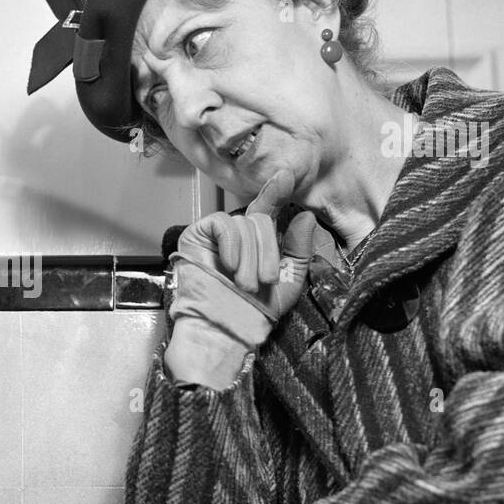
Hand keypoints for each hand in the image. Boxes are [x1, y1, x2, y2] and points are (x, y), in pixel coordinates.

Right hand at [170, 169, 318, 349]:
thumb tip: (306, 215)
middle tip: (261, 281)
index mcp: (258, 242)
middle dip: (267, 251)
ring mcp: (216, 234)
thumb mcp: (289, 279)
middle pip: (260, 219)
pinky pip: (223, 224)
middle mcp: (237, 235)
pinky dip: (231, 244)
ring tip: (244, 284)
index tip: (287, 175)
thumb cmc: (257, 310)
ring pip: (244, 223)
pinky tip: (229, 265)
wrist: (226, 328)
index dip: (276, 192)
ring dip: (250, 257)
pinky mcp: (197, 235)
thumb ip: (298, 248)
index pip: (268, 209)